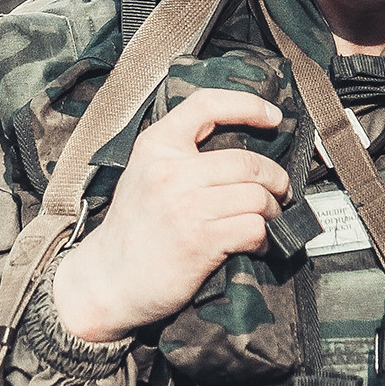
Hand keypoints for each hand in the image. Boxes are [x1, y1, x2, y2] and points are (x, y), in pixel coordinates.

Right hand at [52, 88, 289, 342]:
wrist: (106, 280)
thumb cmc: (131, 231)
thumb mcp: (143, 175)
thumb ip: (179, 156)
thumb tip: (237, 150)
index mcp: (155, 147)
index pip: (207, 104)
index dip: (247, 105)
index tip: (272, 117)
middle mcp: (169, 171)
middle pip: (247, 161)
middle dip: (275, 178)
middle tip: (279, 191)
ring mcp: (184, 206)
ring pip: (256, 196)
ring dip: (271, 211)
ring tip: (265, 220)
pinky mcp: (199, 240)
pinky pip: (253, 228)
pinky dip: (264, 237)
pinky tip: (255, 244)